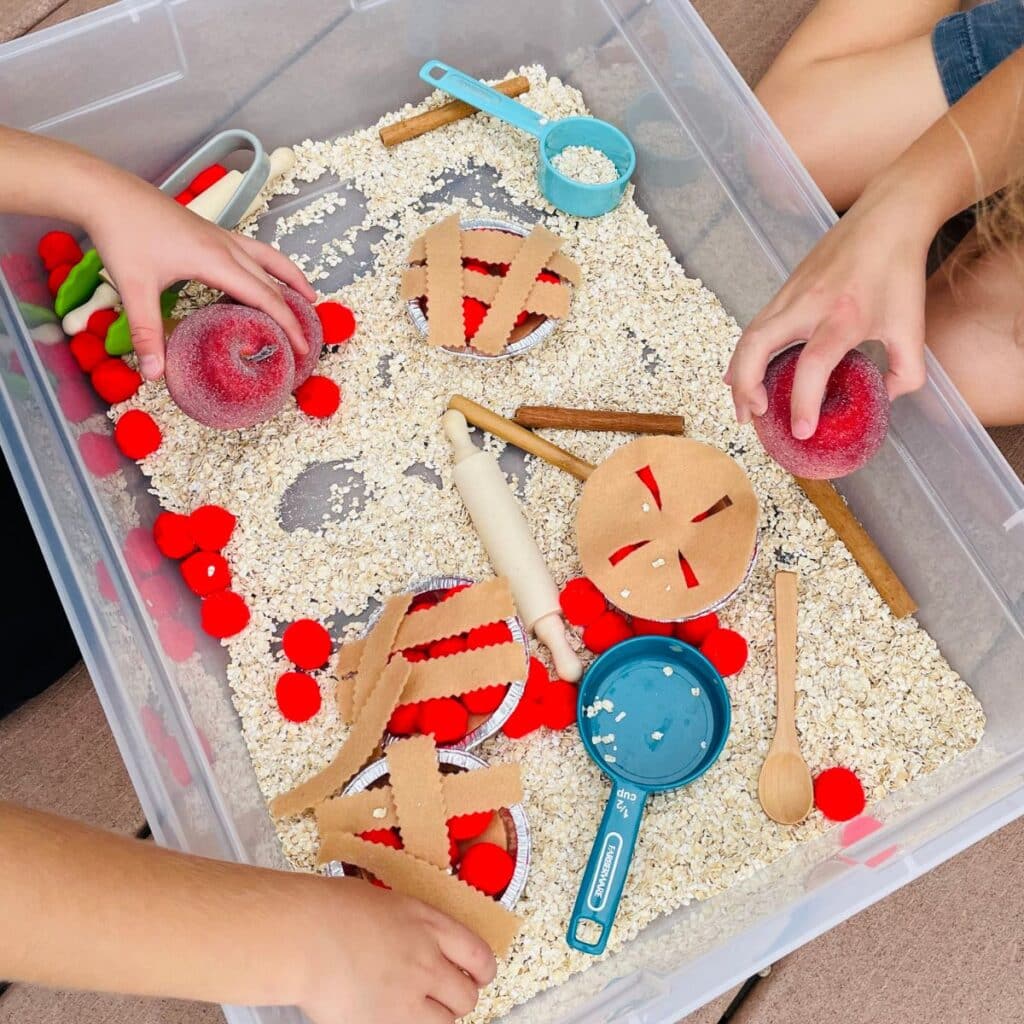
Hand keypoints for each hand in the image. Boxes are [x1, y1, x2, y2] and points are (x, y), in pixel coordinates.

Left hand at [84, 172, 315, 380]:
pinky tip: (262, 278)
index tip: (301, 348)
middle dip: (294, 309)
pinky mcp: (209, 230)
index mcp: (216, 260)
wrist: (106, 192)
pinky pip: (251, 251)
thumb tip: (154, 375)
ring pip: (268, 257)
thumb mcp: (135, 288)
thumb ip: (147, 333)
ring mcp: (220, 235)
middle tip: (307, 337)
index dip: (287, 324)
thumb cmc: (122, 235)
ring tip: (308, 296)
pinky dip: (268, 267)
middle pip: (273, 280)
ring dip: (290, 277)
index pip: (265, 297)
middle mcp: (226, 246)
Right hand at [294, 878, 495, 1022]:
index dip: (484, 969)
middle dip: (461, 997)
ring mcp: (408, 995)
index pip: (478, 954)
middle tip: (447, 996)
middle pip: (467, 994)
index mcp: (428, 923)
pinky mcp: (387, 1023)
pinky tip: (393, 1016)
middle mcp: (426, 960)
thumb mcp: (386, 903)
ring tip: (419, 1009)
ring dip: (438, 1017)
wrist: (304, 935)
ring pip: (447, 1021)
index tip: (480, 974)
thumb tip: (417, 941)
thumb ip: (410, 926)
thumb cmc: (331, 910)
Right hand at [725, 178, 932, 437]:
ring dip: (739, 375)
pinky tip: (743, 375)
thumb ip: (905, 372)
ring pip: (748, 338)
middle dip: (747, 388)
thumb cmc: (899, 271)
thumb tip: (883, 400)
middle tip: (753, 418)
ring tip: (745, 406)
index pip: (813, 364)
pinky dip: (745, 356)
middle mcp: (807, 306)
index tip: (802, 431)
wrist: (887, 217)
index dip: (803, 402)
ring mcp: (790, 296)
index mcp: (843, 317)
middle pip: (757, 347)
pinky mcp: (783, 291)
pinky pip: (755, 327)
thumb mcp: (913, 327)